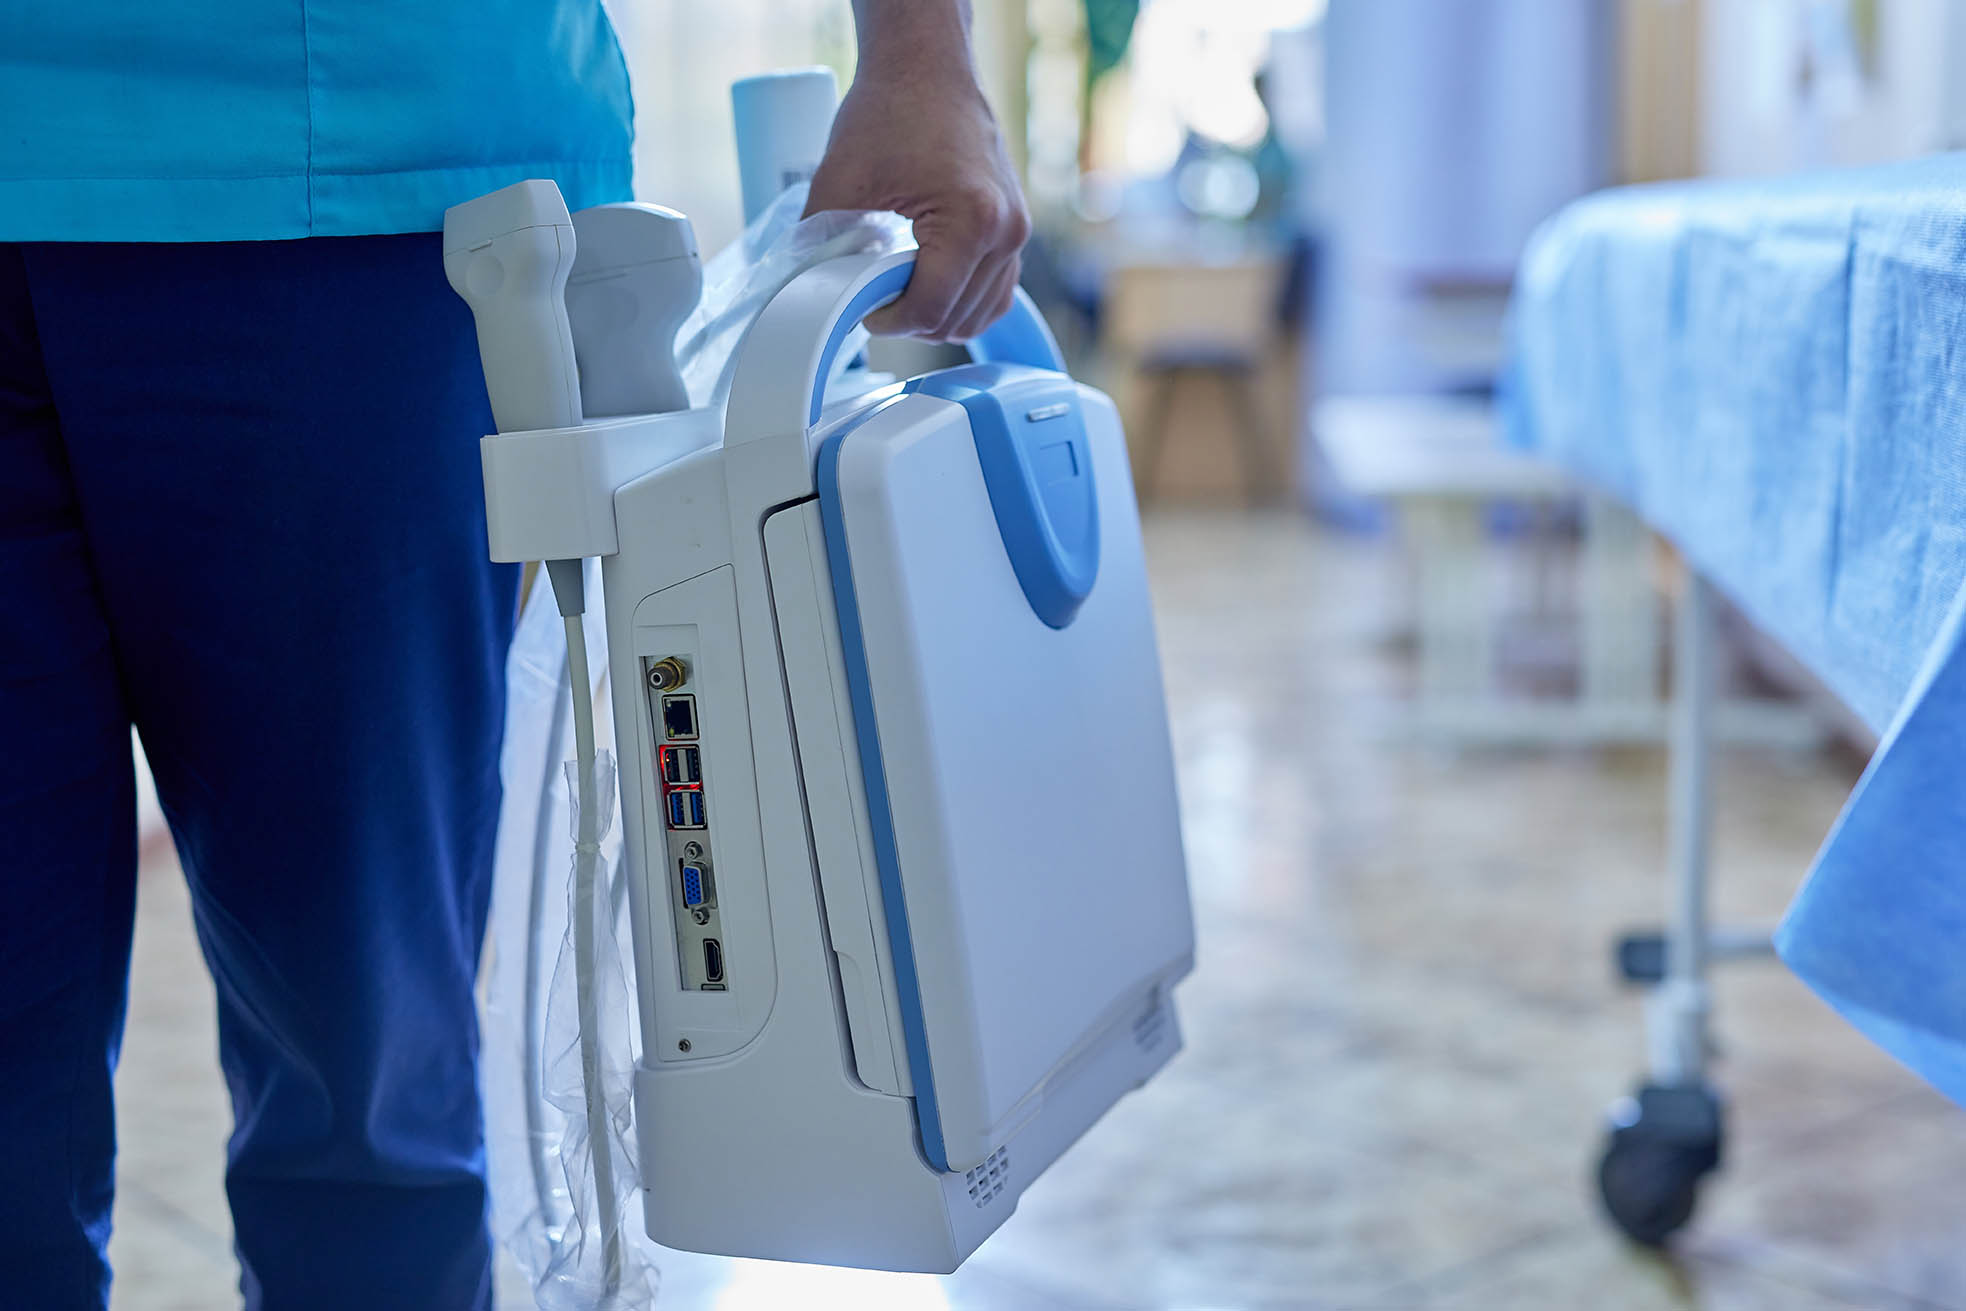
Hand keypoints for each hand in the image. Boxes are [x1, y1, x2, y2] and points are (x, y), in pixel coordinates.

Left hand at [804, 15, 1030, 342]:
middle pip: (957, 319)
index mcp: (971, 220)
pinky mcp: (1015, 228)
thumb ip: (820, 244)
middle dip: (910, 320)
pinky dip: (962, 301)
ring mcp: (1016, 231)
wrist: (926, 68)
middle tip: (874, 296)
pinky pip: (996, 292)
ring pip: (980, 314)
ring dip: (937, 315)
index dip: (890, 322)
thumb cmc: (891, 111)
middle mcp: (1005, 230)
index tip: (864, 310)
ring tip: (898, 290)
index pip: (931, 309)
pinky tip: (927, 285)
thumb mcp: (839, 181)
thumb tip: (806, 293)